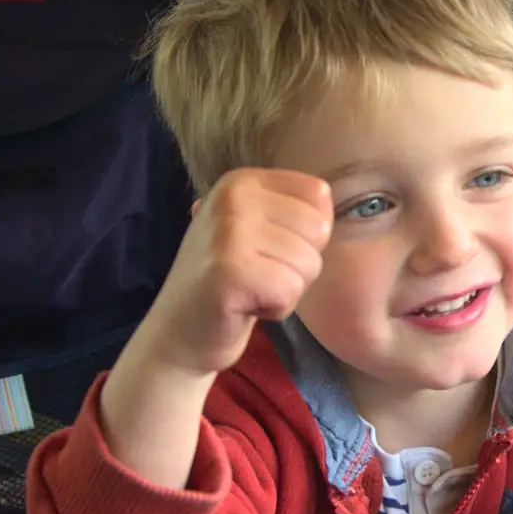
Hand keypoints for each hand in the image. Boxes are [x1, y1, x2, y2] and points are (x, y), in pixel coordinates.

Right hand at [150, 167, 333, 375]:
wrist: (178, 333)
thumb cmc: (229, 283)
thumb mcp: (254, 230)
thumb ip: (290, 211)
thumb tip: (334, 205)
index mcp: (242, 180)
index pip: (318, 195)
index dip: (308, 234)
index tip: (271, 250)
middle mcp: (233, 196)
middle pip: (318, 230)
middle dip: (300, 265)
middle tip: (260, 276)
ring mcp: (229, 232)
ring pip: (308, 263)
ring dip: (287, 289)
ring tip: (250, 290)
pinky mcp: (230, 271)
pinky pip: (289, 290)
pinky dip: (276, 309)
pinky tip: (246, 306)